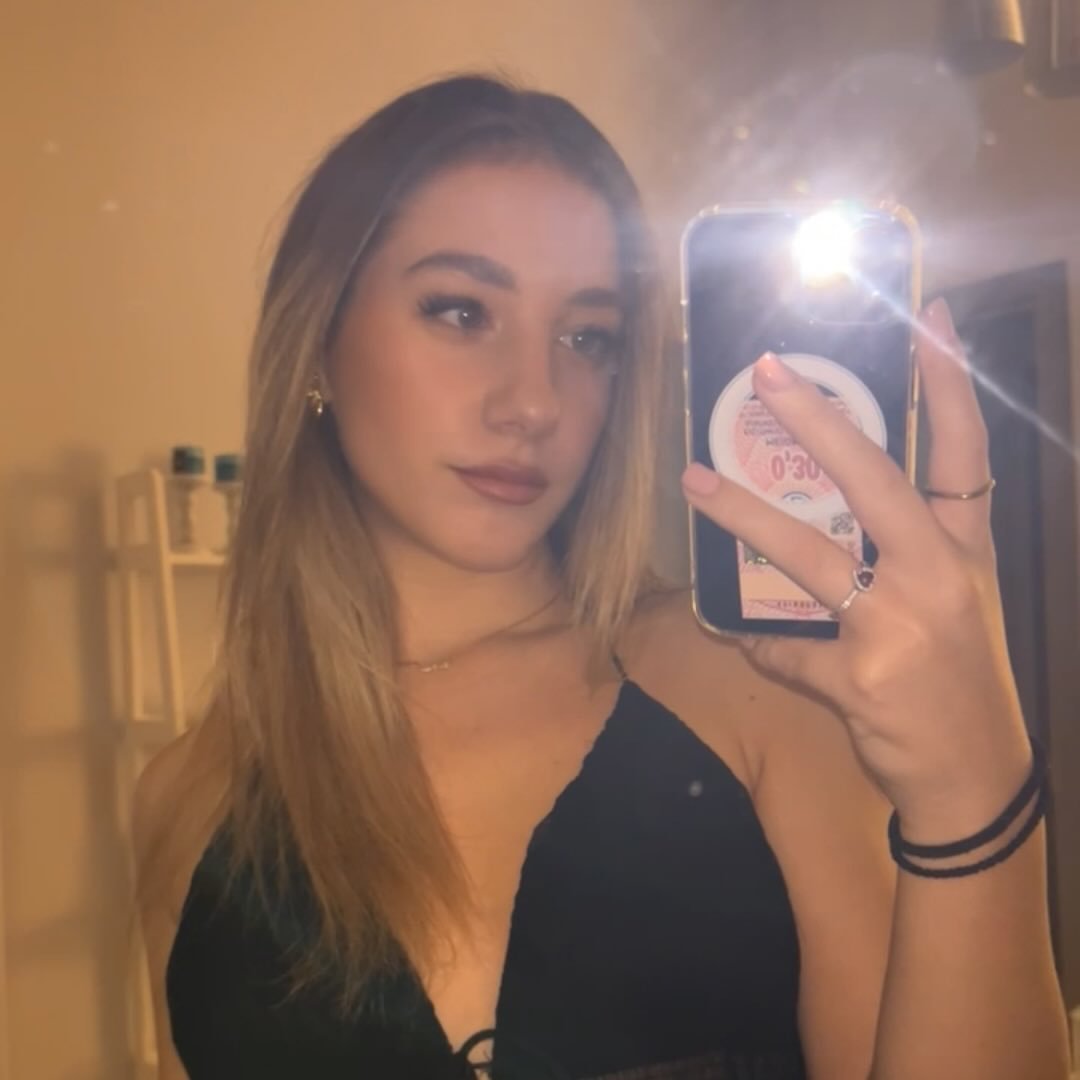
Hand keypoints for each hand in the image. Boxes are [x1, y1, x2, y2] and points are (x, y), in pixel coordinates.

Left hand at [681, 300, 1031, 840]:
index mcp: (964, 551)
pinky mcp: (859, 675)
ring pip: (808, 555)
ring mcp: (898, 625)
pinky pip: (785, 649)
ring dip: (743, 516)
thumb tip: (821, 528)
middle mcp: (937, 575)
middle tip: (768, 372)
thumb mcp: (954, 605)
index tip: (933, 318)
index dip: (950, 384)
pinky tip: (735, 637)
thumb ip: (902, 558)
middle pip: (875, 480)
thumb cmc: (960, 682)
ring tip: (693, 478)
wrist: (977, 777)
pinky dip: (759, 645)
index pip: (965, 452)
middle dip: (819, 422)